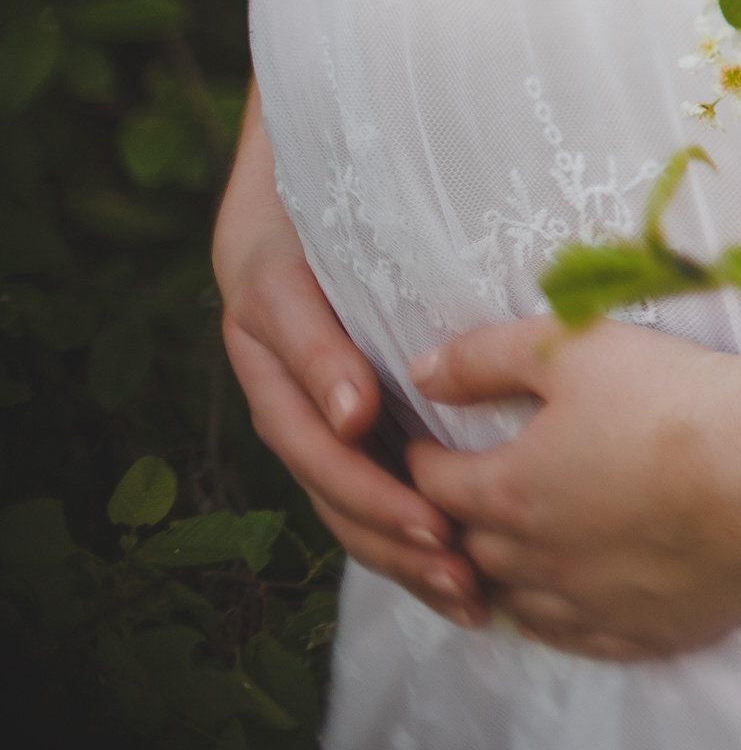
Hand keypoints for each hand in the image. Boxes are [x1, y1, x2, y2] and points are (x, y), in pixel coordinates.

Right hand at [213, 86, 485, 628]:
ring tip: (465, 586)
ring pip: (341, 491)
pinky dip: (411, 537)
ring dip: (399, 544)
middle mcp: (278, 366)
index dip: (330, 396)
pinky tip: (464, 578)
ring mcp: (308, 399)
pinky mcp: (347, 424)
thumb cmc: (340, 176)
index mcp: (266, 310)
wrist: (326, 162)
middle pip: (320, 459)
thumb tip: (358, 410)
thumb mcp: (334, 205)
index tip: (367, 424)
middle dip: (381, 511)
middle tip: (448, 547)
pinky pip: (369, 492)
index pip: (294, 372)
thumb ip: (338, 289)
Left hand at [406, 316, 740, 660]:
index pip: (435, 485)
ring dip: (506, 578)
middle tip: (468, 499)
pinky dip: (561, 620)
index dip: (426, 462)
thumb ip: (486, 357)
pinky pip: (581, 641)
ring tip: (514, 554)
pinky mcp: (647, 631)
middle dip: (459, 522)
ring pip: (519, 604)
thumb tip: (420, 373)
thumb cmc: (676, 400)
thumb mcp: (575, 348)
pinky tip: (569, 603)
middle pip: (470, 550)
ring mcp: (592, 605)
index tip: (430, 448)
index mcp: (511, 492)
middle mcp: (538, 562)